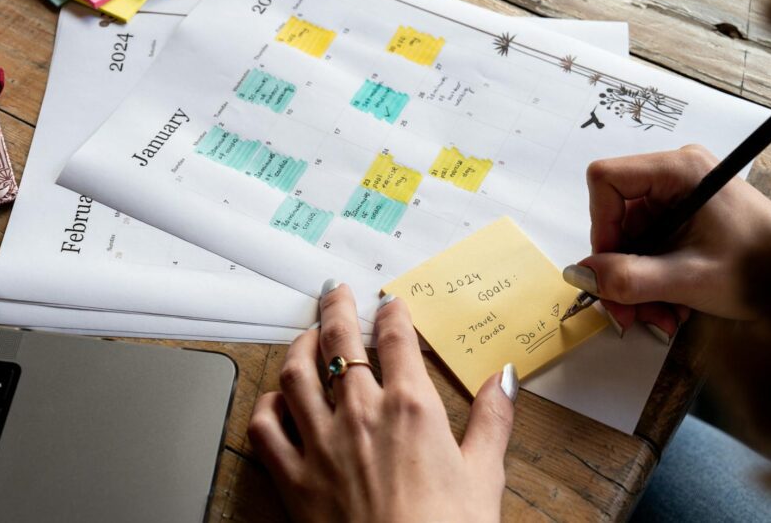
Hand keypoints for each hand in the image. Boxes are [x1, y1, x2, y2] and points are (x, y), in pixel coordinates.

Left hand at [248, 281, 517, 522]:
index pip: (396, 340)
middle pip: (340, 343)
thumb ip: (492, 420)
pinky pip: (266, 429)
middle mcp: (360, 415)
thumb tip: (504, 379)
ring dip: (298, 347)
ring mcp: (320, 444)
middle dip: (336, 309)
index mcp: (410, 408)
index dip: (392, 313)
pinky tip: (275, 399)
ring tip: (305, 335)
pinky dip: (267, 407)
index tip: (391, 304)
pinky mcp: (293, 478)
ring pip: (296, 375)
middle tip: (335, 292)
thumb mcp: (485, 476)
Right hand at [562, 145, 770, 340]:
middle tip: (628, 310)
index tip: (609, 266)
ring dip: (635, 281)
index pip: (606, 181)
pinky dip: (650, 279)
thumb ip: (629, 278)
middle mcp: (674, 177)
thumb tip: (580, 275)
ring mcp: (677, 197)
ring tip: (659, 314)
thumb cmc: (764, 270)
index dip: (600, 225)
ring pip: (627, 238)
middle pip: (614, 216)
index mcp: (678, 171)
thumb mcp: (689, 280)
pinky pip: (646, 246)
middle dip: (619, 269)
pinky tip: (670, 303)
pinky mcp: (681, 217)